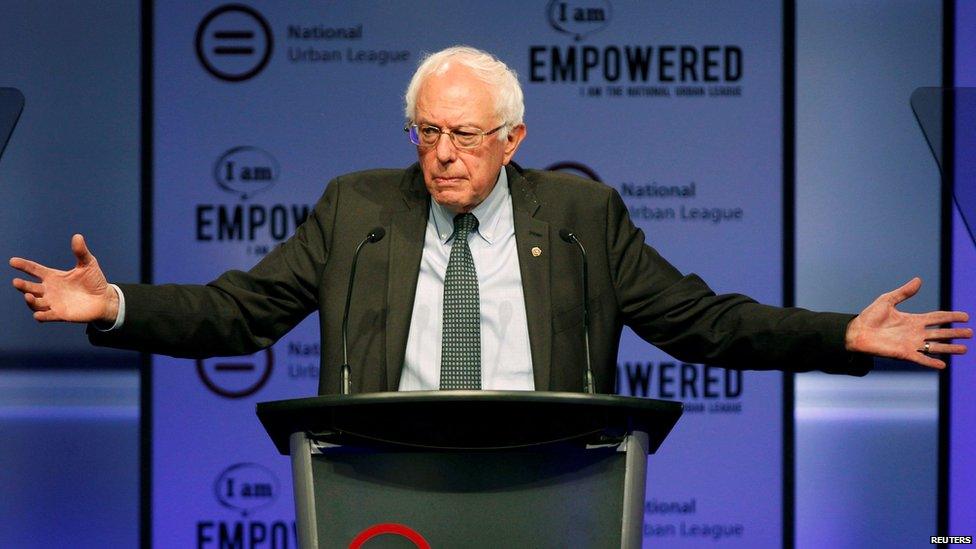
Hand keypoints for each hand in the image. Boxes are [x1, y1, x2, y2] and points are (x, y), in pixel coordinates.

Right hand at [9, 234, 118, 323]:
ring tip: (28, 296)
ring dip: (30, 301)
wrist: (105, 299)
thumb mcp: (88, 264)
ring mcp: (53, 303)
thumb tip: (77, 236)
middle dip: (22, 286)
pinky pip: (46, 316)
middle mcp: (50, 290)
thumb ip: (81, 252)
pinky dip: (41, 316)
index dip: (24, 265)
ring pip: (35, 303)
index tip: (12, 261)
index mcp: (53, 276)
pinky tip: (37, 315)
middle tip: (16, 282)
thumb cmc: (94, 280)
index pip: (34, 270)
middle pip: (30, 288)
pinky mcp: (60, 314)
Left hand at [845, 277, 970, 368]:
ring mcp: (911, 343)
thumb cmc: (870, 316)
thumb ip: (904, 292)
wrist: (856, 331)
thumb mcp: (888, 300)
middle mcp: (915, 332)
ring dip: (949, 348)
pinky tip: (942, 364)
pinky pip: (921, 358)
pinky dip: (931, 362)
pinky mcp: (903, 353)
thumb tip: (918, 280)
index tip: (965, 316)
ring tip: (964, 349)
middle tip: (970, 333)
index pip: (937, 318)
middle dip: (955, 333)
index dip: (951, 317)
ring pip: (935, 347)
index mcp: (913, 320)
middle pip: (940, 333)